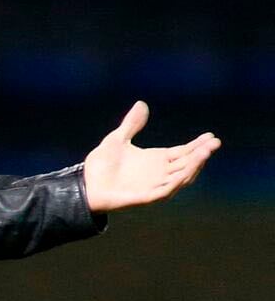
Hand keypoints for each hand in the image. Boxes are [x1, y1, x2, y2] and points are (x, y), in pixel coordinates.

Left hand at [83, 101, 220, 212]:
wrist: (86, 185)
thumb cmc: (101, 165)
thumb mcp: (117, 139)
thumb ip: (131, 124)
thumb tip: (141, 103)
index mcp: (156, 160)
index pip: (183, 152)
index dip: (197, 145)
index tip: (210, 136)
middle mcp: (159, 173)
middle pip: (187, 163)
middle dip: (201, 154)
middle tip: (215, 143)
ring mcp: (154, 186)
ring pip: (181, 177)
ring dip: (194, 166)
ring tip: (205, 153)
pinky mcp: (146, 197)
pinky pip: (166, 190)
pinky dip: (177, 182)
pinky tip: (185, 172)